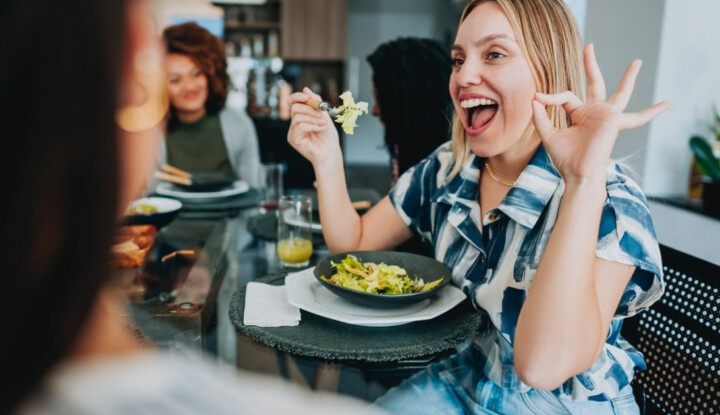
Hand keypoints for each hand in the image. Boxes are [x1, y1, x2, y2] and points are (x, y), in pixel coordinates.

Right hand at [287, 87, 341, 167]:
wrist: (330, 152)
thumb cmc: (328, 137)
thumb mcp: (324, 115)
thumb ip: (315, 102)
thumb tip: (305, 89)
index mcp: (302, 116)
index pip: (293, 102)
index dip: (297, 97)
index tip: (306, 96)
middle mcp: (295, 123)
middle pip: (294, 107)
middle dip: (309, 108)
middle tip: (321, 114)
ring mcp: (293, 131)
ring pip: (297, 116)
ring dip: (313, 118)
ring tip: (323, 123)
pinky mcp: (293, 139)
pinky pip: (299, 126)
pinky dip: (312, 125)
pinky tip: (320, 128)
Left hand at [531, 44, 669, 183]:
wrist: (577, 174)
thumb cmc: (565, 158)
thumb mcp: (549, 134)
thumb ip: (541, 116)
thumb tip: (535, 97)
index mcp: (580, 114)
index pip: (566, 96)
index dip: (550, 96)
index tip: (537, 98)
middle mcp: (595, 113)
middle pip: (595, 83)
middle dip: (591, 65)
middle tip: (589, 46)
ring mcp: (607, 116)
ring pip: (621, 93)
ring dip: (629, 77)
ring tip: (637, 62)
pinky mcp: (615, 121)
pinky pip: (637, 117)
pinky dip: (653, 112)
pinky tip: (668, 104)